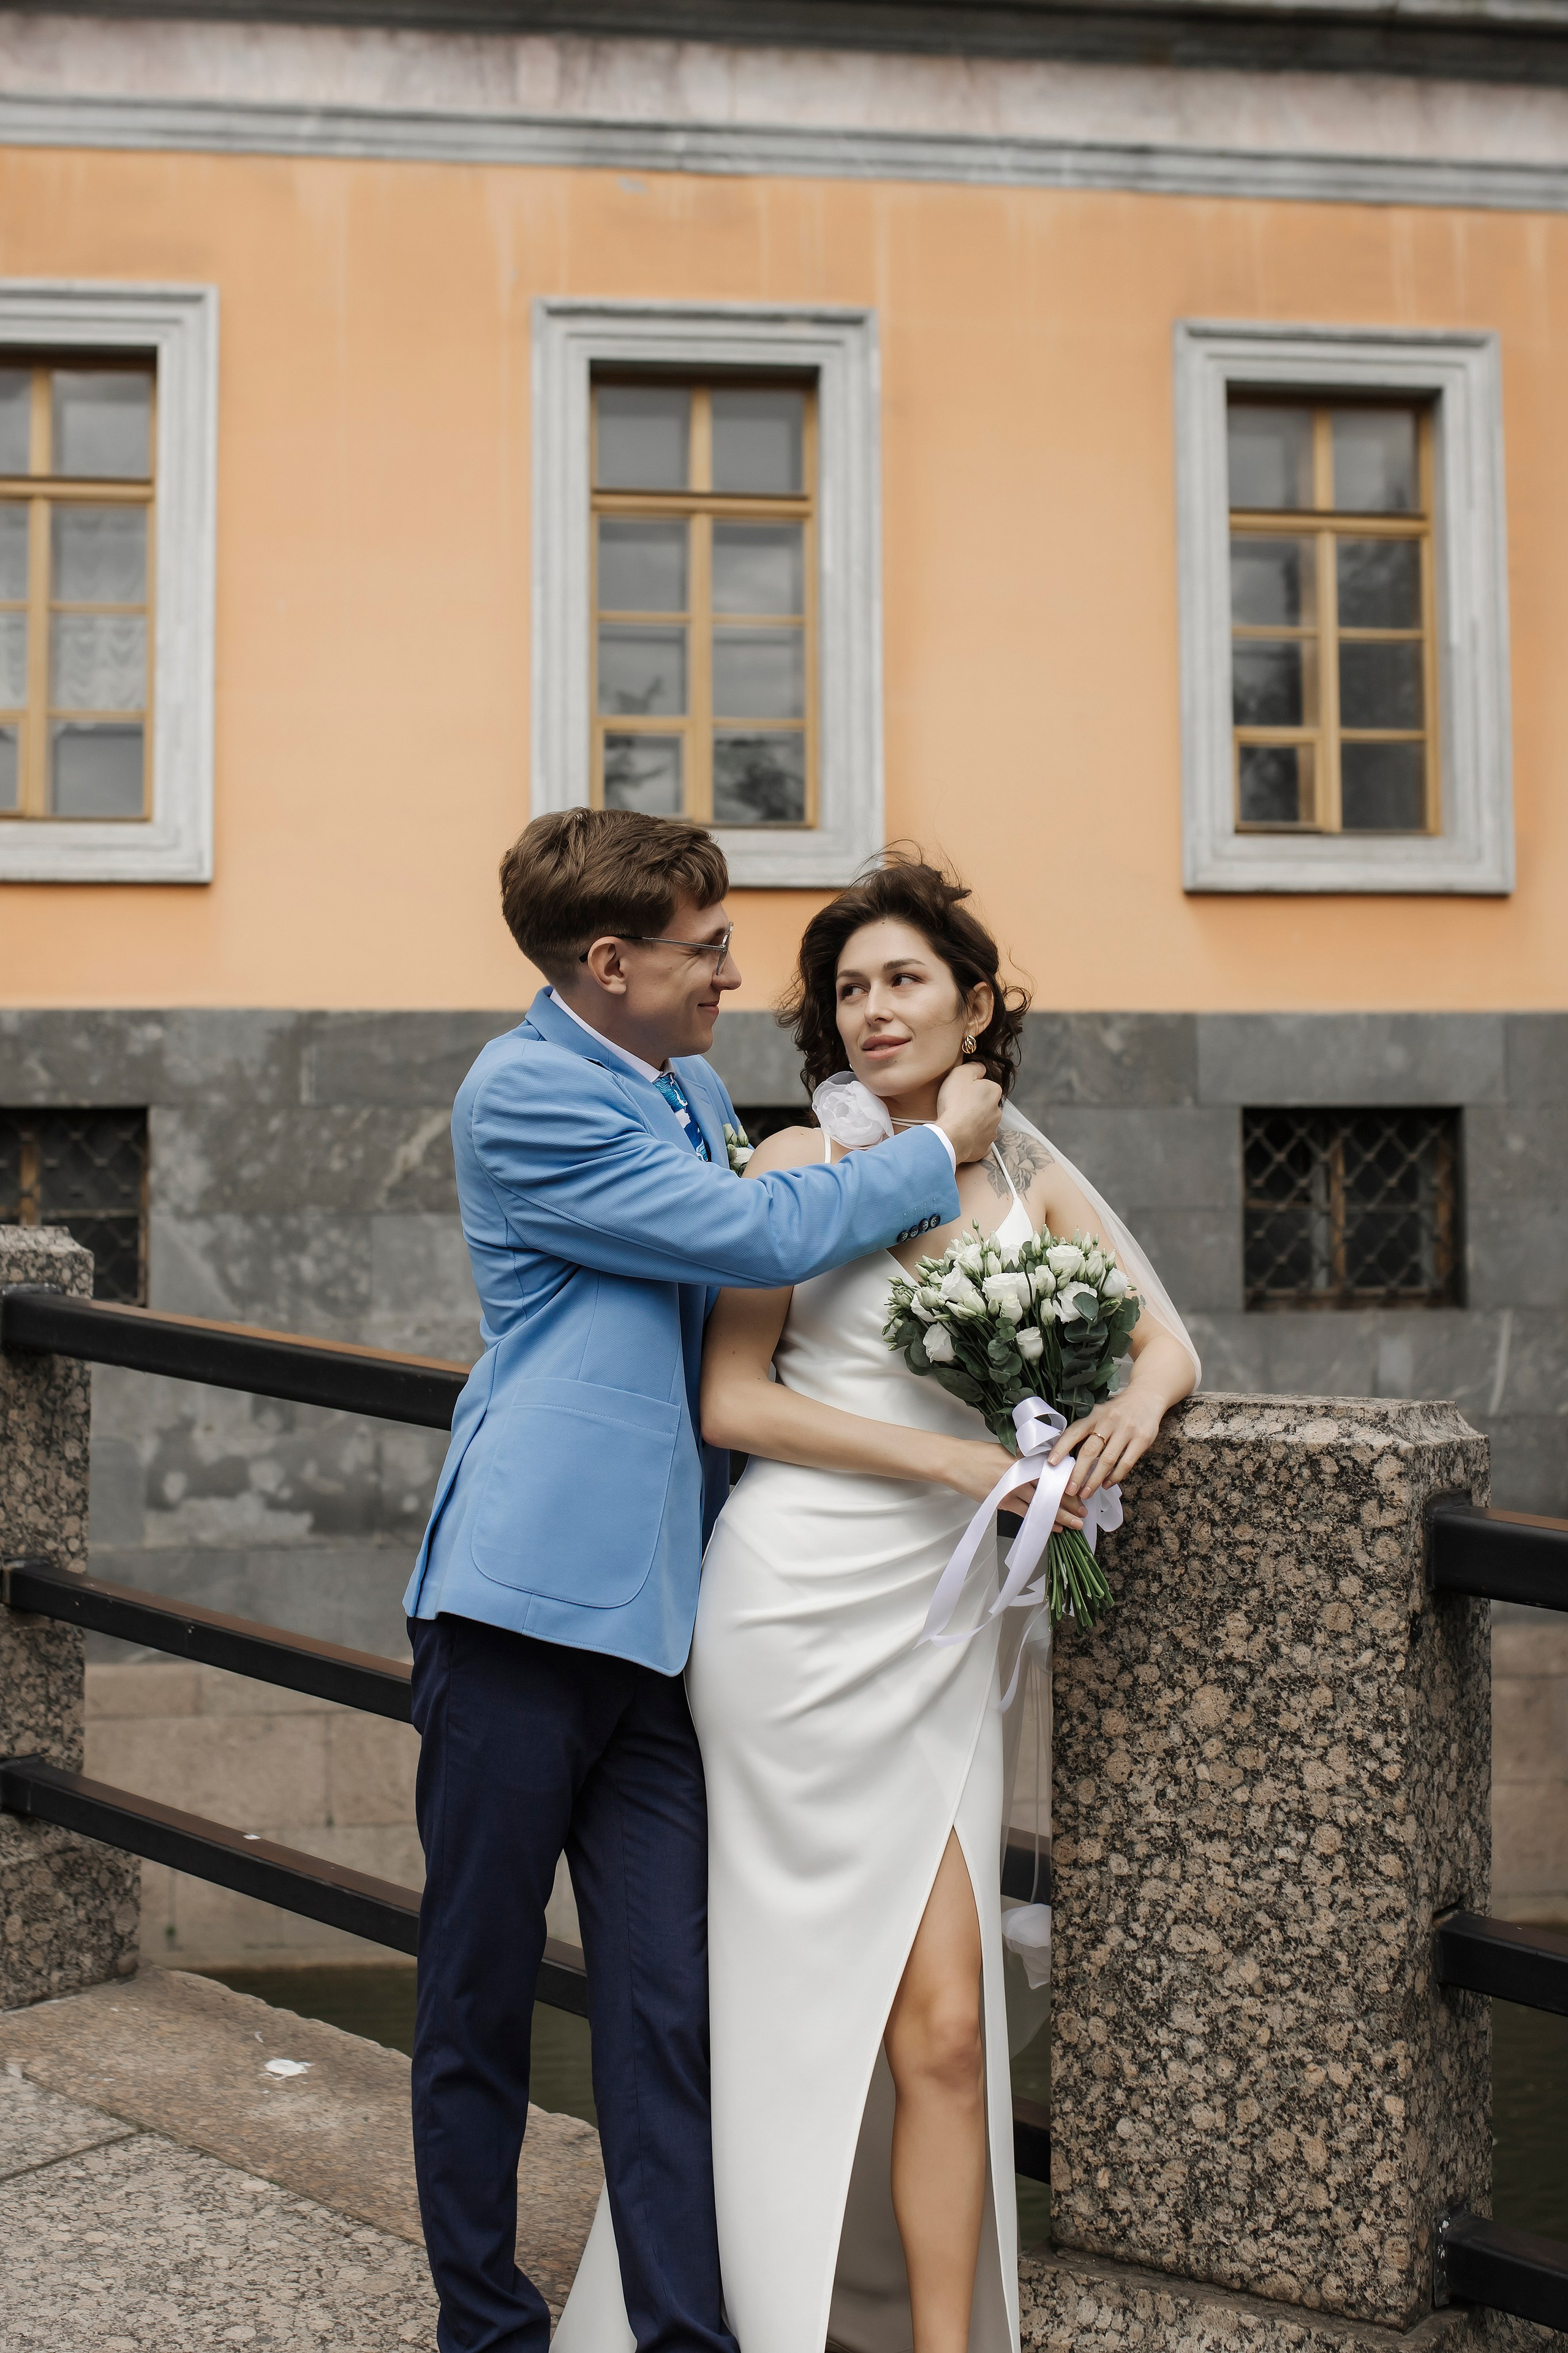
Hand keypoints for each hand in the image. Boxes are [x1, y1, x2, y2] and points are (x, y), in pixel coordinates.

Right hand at [934, 1061, 1002, 1165]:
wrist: (952, 1135)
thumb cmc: (955, 1104)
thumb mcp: (960, 1074)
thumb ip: (973, 1067)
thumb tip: (980, 1068)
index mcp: (993, 1092)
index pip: (985, 1086)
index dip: (971, 1088)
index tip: (960, 1092)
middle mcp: (997, 1111)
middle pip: (985, 1105)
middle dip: (974, 1106)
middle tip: (956, 1107)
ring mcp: (992, 1130)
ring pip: (983, 1123)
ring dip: (973, 1123)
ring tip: (957, 1123)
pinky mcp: (985, 1147)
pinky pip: (979, 1141)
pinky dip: (971, 1139)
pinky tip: (961, 1136)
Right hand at [938, 1440, 1085, 1529]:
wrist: (955, 1461)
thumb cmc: (978, 1453)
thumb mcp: (1005, 1449)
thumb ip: (1024, 1458)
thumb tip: (1042, 1465)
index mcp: (1024, 1458)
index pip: (1052, 1472)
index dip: (1068, 1483)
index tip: (1081, 1489)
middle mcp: (1021, 1473)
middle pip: (1051, 1490)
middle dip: (1070, 1503)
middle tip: (1084, 1512)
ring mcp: (1012, 1488)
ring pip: (1042, 1505)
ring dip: (1061, 1516)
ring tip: (1075, 1524)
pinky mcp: (1003, 1501)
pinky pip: (1027, 1514)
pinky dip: (1041, 1521)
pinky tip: (1054, 1528)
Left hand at [1049, 1388, 1165, 1502]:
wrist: (1147, 1396)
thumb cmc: (1118, 1410)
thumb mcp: (1100, 1414)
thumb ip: (1087, 1430)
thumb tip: (1069, 1455)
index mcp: (1095, 1415)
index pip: (1074, 1432)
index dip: (1061, 1448)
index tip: (1052, 1463)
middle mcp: (1109, 1421)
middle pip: (1089, 1450)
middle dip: (1078, 1473)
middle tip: (1070, 1489)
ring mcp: (1126, 1430)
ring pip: (1107, 1460)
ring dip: (1095, 1479)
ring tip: (1086, 1492)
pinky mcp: (1142, 1439)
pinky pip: (1126, 1463)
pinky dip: (1115, 1477)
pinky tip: (1107, 1484)